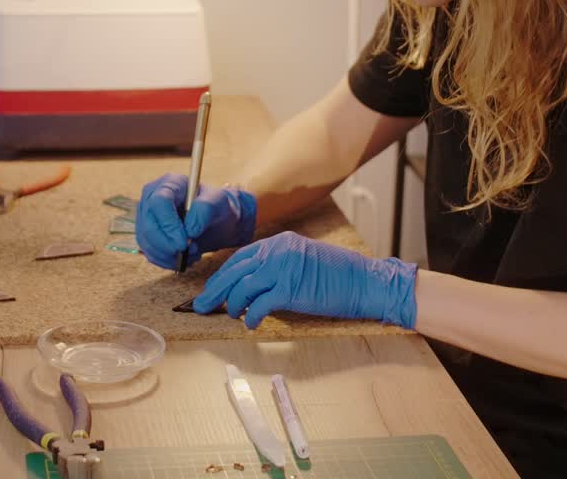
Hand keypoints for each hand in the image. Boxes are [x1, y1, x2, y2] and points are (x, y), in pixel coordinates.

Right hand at [135, 173, 256, 269]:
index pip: (158, 203)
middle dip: (168, 245)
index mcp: (169, 183)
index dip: (168, 225)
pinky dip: (167, 261)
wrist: (215, 220)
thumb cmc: (216, 206)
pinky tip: (184, 258)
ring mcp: (146, 218)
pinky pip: (150, 253)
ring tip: (192, 253)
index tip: (184, 242)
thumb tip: (189, 230)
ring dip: (169, 255)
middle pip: (148, 225)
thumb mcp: (218, 202)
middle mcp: (152, 198)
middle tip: (189, 251)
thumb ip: (205, 209)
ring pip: (147, 242)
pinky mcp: (147, 235)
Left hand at [193, 231, 417, 328]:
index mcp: (279, 242)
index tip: (211, 289)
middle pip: (234, 271)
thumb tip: (252, 284)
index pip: (240, 258)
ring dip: (232, 305)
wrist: (365, 281)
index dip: (222, 275)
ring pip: (242, 288)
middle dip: (214, 290)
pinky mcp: (290, 289)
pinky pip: (259, 305)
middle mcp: (278, 250)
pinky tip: (250, 324)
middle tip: (201, 306)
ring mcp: (283, 268)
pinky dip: (251, 317)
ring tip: (229, 316)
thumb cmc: (338, 275)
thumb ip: (278, 265)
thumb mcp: (303, 259)